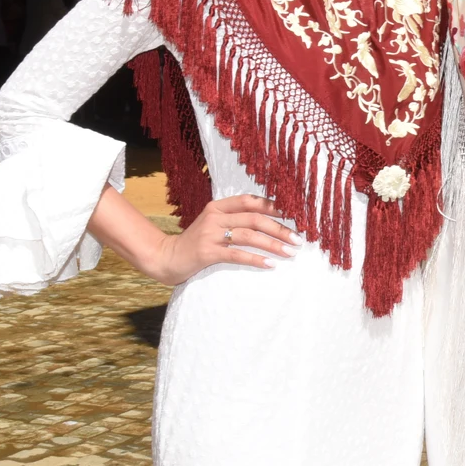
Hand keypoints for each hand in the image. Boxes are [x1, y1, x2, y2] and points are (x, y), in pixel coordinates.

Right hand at [147, 194, 298, 285]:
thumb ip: (234, 219)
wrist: (167, 258)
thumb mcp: (213, 224)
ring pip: (248, 235)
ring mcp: (209, 234)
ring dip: (272, 244)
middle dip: (279, 228)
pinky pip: (237, 255)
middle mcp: (214, 216)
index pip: (250, 200)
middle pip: (254, 218)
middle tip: (297, 239)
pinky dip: (256, 259)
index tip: (292, 215)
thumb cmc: (196, 242)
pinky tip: (270, 264)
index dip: (273, 206)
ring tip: (289, 252)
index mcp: (218, 206)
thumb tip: (268, 221)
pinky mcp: (207, 253)